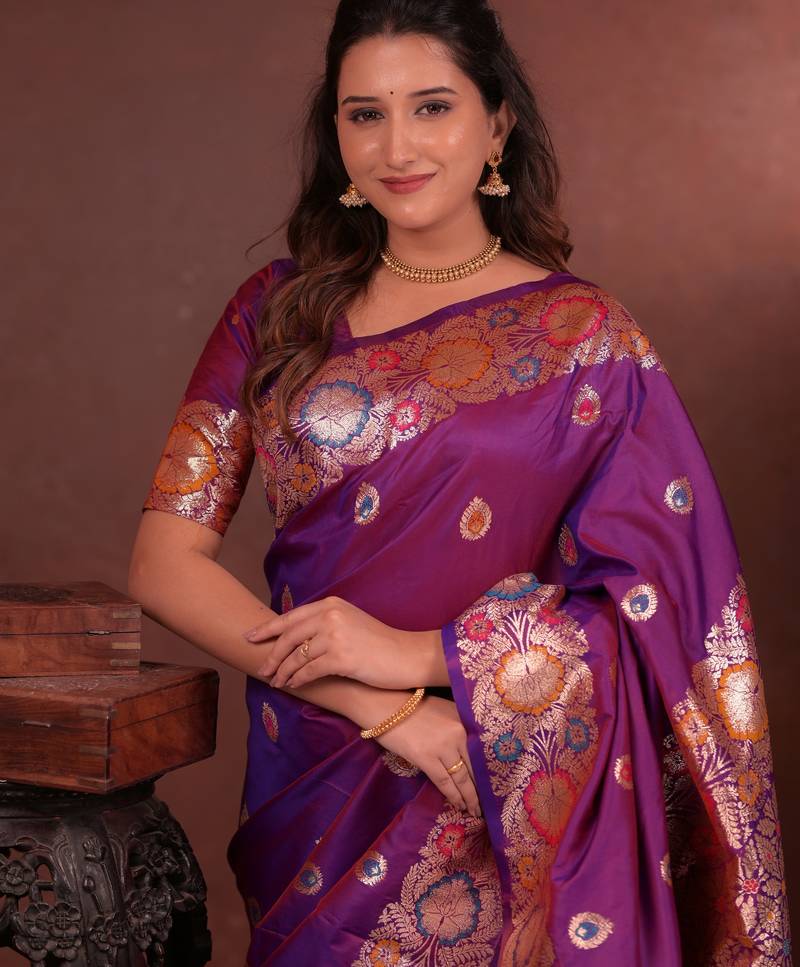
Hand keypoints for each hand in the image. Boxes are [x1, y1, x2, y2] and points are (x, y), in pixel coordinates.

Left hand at [244, 596, 442, 689]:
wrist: (407, 655)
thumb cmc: (379, 642)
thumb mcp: (350, 622)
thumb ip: (325, 623)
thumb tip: (295, 638)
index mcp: (331, 604)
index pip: (291, 617)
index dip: (267, 628)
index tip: (250, 637)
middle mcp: (331, 616)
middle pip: (288, 637)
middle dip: (271, 655)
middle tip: (261, 669)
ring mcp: (335, 635)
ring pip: (296, 656)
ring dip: (283, 672)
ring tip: (276, 682)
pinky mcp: (341, 657)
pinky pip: (309, 670)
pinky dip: (297, 679)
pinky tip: (293, 685)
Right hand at [375, 694, 481, 817]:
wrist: (384, 707)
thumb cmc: (411, 707)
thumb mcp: (442, 710)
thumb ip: (458, 726)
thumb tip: (469, 751)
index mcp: (464, 718)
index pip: (482, 750)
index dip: (488, 770)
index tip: (494, 785)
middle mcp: (458, 731)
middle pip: (475, 766)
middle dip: (481, 787)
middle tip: (488, 804)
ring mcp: (443, 745)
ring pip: (462, 777)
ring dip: (470, 797)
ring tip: (475, 810)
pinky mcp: (426, 757)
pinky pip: (445, 782)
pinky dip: (454, 796)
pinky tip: (459, 805)